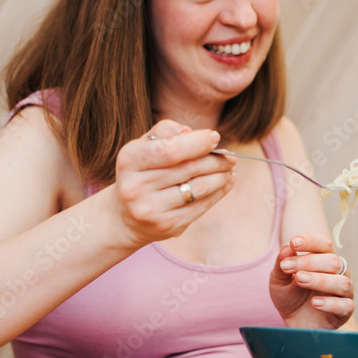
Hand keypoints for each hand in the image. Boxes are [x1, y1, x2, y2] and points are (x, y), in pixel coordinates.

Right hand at [112, 120, 235, 246]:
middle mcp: (135, 187)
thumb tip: (191, 132)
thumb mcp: (145, 146)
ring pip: (199, 188)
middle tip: (230, 156)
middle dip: (216, 160)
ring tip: (229, 169)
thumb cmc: (142, 172)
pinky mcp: (167, 226)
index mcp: (129, 161)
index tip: (215, 137)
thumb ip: (166, 132)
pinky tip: (225, 182)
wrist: (126, 218)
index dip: (198, 142)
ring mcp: (151, 210)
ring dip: (221, 176)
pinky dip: (219, 192)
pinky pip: (202, 206)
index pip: (169, 150)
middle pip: (189, 168)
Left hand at [271, 234, 353, 328]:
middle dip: (309, 262)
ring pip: (342, 282)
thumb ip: (281, 264)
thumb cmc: (290, 297)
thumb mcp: (279, 281)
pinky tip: (314, 303)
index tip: (293, 242)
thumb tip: (286, 247)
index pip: (325, 244)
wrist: (293, 323)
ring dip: (320, 280)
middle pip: (334, 261)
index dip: (311, 241)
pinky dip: (330, 303)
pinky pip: (345, 306)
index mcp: (325, 260)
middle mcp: (338, 273)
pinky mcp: (344, 312)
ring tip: (300, 280)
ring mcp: (343, 293)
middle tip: (287, 267)